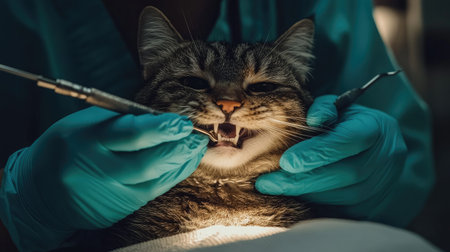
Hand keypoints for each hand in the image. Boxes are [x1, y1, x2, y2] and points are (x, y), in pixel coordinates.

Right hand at [0, 107, 207, 250]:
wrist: (39, 193)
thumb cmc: (68, 148)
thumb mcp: (85, 125)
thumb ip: (121, 121)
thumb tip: (162, 119)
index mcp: (86, 140)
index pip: (130, 134)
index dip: (161, 128)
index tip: (182, 122)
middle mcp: (96, 170)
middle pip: (147, 162)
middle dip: (178, 148)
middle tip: (197, 136)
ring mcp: (107, 193)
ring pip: (154, 179)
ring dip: (181, 162)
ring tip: (196, 147)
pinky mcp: (117, 208)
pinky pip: (154, 191)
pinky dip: (173, 175)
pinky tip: (184, 163)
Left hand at [256, 95, 406, 219]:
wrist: (376, 146)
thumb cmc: (347, 123)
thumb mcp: (335, 107)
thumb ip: (322, 109)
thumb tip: (312, 120)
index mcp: (376, 127)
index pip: (347, 140)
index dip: (316, 152)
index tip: (285, 162)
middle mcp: (386, 157)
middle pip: (346, 174)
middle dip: (302, 180)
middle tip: (267, 183)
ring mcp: (384, 184)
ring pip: (345, 197)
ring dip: (307, 194)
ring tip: (277, 188)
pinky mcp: (375, 205)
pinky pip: (344, 211)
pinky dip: (317, 205)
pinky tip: (294, 198)